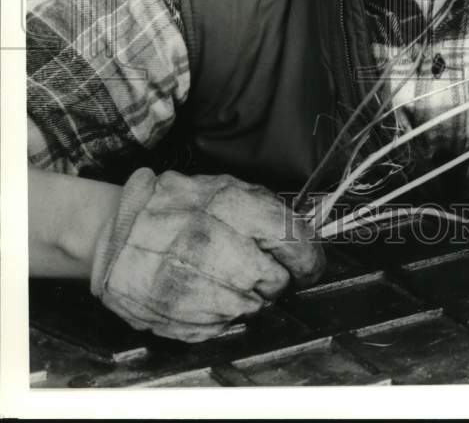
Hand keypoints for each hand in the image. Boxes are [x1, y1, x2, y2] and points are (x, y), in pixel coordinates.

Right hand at [91, 168, 324, 341]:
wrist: (113, 233)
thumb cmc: (172, 207)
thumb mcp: (219, 188)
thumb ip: (262, 209)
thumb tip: (303, 233)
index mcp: (225, 205)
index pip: (289, 238)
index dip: (307, 257)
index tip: (308, 265)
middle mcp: (207, 243)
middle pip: (272, 279)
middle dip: (275, 279)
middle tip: (262, 271)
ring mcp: (189, 283)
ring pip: (249, 307)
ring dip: (247, 298)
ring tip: (226, 279)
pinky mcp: (173, 315)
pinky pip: (220, 327)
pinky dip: (220, 315)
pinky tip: (204, 294)